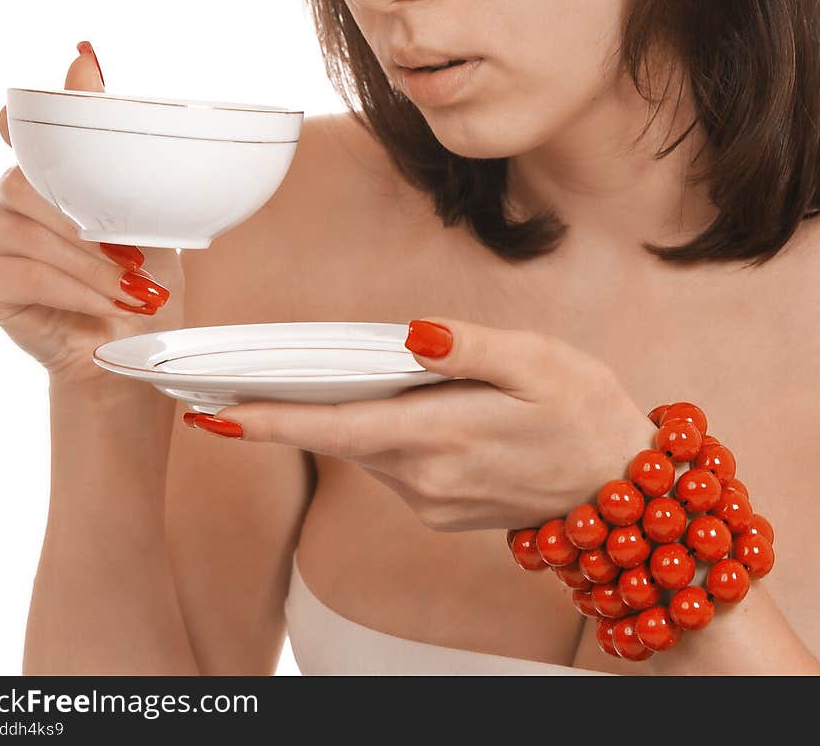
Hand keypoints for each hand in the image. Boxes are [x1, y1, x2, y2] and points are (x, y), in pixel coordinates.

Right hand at [0, 42, 184, 386]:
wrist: (129, 341)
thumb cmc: (140, 271)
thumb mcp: (146, 208)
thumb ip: (116, 149)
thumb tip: (85, 61)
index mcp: (42, 167)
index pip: (21, 125)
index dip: (29, 114)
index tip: (63, 86)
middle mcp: (5, 193)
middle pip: (27, 183)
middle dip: (87, 221)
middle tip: (136, 252)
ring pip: (32, 233)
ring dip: (91, 264)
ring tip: (133, 287)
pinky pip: (26, 275)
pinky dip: (74, 290)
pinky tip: (106, 302)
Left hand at [189, 316, 656, 531]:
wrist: (626, 492)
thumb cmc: (586, 411)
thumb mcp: (537, 360)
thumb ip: (467, 348)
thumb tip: (411, 334)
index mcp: (443, 436)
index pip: (336, 429)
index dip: (271, 422)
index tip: (216, 413)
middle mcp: (427, 479)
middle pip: (339, 437)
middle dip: (290, 409)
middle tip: (239, 375)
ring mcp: (432, 501)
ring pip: (364, 449)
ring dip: (340, 417)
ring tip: (322, 377)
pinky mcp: (441, 509)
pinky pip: (391, 464)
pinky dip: (377, 434)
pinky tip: (394, 405)